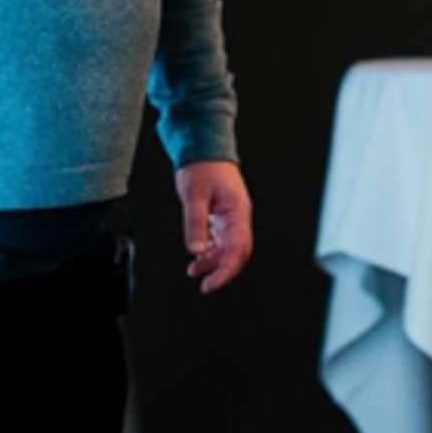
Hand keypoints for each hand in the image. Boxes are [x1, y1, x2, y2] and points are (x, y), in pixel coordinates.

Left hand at [175, 160, 252, 294]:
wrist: (203, 148)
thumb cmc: (202, 166)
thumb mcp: (194, 195)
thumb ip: (195, 223)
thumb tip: (196, 250)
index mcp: (237, 212)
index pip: (237, 250)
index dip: (226, 271)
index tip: (212, 283)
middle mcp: (237, 217)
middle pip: (235, 253)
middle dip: (221, 271)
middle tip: (206, 285)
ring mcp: (230, 217)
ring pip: (226, 248)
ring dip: (212, 262)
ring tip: (195, 271)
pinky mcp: (222, 215)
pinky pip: (220, 239)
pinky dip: (209, 251)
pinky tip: (198, 256)